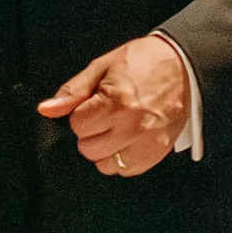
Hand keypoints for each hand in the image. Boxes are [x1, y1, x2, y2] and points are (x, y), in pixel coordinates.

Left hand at [38, 31, 191, 176]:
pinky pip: (128, 170)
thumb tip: (47, 109)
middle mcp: (133, 125)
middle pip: (89, 148)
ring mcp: (147, 142)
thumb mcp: (102, 68)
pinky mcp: (158, 152)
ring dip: (105, 148)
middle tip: (106, 115)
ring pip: (106, 164)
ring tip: (117, 127)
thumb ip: (73, 91)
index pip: (77, 125)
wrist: (184, 66)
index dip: (81, 113)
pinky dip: (122, 159)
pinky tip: (128, 139)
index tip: (94, 104)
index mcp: (117, 101)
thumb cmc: (144, 62)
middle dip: (91, 131)